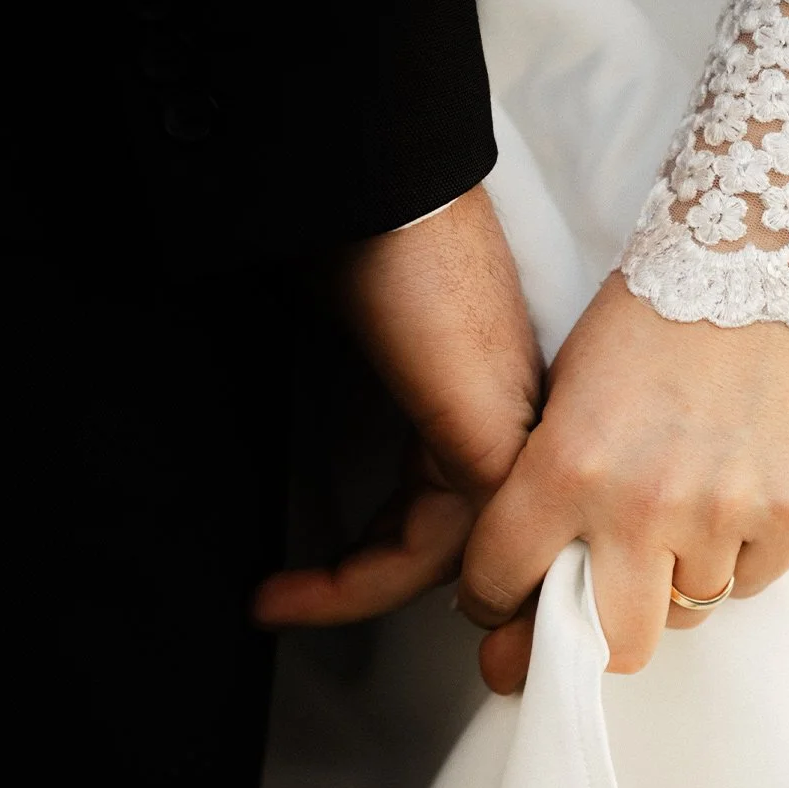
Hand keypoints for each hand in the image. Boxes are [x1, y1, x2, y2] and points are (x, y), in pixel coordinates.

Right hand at [253, 185, 542, 626]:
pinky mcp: (489, 441)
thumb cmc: (364, 235)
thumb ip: (378, 400)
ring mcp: (508, 433)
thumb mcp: (367, 337)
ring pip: (453, 552)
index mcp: (486, 395)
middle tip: (285, 605)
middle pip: (455, 539)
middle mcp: (507, 421)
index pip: (450, 504)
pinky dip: (373, 577)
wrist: (383, 182)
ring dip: (359, 589)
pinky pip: (449, 542)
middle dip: (366, 584)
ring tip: (280, 604)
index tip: (305, 576)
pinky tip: (306, 588)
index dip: (380, 552)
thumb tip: (346, 438)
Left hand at [457, 271, 788, 693]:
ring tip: (673, 523)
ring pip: (687, 611)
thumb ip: (543, 493)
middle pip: (612, 644)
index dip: (493, 604)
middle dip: (589, 642)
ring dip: (670, 583)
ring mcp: (721, 512)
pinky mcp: (788, 512)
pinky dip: (734, 560)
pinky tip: (725, 505)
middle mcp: (640, 504)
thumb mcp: (564, 397)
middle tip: (583, 627)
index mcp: (564, 468)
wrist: (755, 261)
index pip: (500, 584)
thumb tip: (532, 577)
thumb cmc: (647, 324)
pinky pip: (750, 581)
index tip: (502, 604)